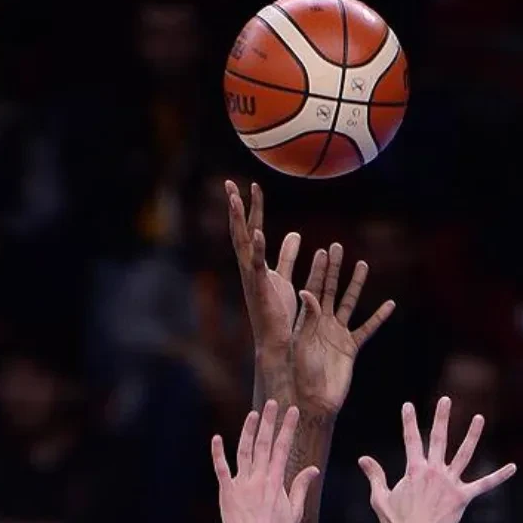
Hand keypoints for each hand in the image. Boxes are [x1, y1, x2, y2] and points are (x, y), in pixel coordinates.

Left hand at [212, 400, 319, 522]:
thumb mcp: (296, 511)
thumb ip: (301, 487)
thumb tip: (312, 469)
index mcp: (276, 481)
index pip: (283, 447)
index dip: (287, 427)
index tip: (292, 410)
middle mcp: (259, 479)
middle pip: (264, 443)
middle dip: (269, 421)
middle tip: (272, 403)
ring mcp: (242, 484)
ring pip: (244, 451)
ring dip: (247, 431)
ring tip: (252, 414)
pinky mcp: (227, 493)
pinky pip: (221, 469)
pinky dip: (218, 454)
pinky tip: (216, 438)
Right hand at [226, 181, 300, 353]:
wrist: (275, 338)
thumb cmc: (278, 310)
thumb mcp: (285, 275)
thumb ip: (287, 255)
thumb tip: (293, 234)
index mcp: (254, 262)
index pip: (250, 228)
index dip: (251, 208)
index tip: (251, 186)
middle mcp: (248, 266)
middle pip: (239, 230)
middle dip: (235, 207)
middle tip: (229, 183)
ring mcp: (251, 276)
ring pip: (242, 242)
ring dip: (238, 220)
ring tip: (235, 198)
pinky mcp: (261, 287)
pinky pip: (257, 264)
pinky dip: (257, 248)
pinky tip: (257, 232)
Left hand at [293, 243, 394, 415]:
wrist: (315, 399)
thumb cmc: (301, 373)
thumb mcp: (302, 342)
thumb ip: (307, 318)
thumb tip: (306, 291)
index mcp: (307, 320)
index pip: (314, 288)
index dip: (318, 270)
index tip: (322, 251)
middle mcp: (322, 323)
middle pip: (331, 289)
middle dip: (335, 269)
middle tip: (337, 247)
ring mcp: (338, 333)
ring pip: (350, 303)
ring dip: (356, 284)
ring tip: (362, 264)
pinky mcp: (351, 347)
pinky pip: (367, 328)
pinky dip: (378, 317)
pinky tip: (389, 305)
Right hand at [358, 397, 515, 522]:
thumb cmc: (396, 522)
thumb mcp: (380, 497)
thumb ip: (374, 475)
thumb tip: (363, 459)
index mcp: (415, 470)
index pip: (411, 440)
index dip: (408, 421)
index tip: (407, 405)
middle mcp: (434, 471)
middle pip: (439, 438)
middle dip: (441, 417)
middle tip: (446, 399)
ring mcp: (450, 483)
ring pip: (464, 454)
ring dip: (472, 435)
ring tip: (479, 417)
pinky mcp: (463, 497)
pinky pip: (484, 484)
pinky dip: (498, 476)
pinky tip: (512, 467)